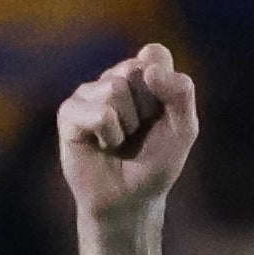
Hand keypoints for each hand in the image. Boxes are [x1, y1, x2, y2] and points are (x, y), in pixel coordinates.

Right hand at [56, 44, 198, 228]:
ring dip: (127, 125)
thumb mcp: (184, 129)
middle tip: (140, 131)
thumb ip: (181, 93)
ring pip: (115, 89)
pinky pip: (99, 113)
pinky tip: (104, 145)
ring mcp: (88, 93)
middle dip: (147, 109)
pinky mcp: (69, 113)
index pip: (155, 54)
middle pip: (135, 70)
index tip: (162, 114)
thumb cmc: (156, 162)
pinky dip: (110, 136)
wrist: (130, 199)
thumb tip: (148, 68)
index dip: (165, 88)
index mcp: (142, 74)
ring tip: (121, 140)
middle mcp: (113, 78)